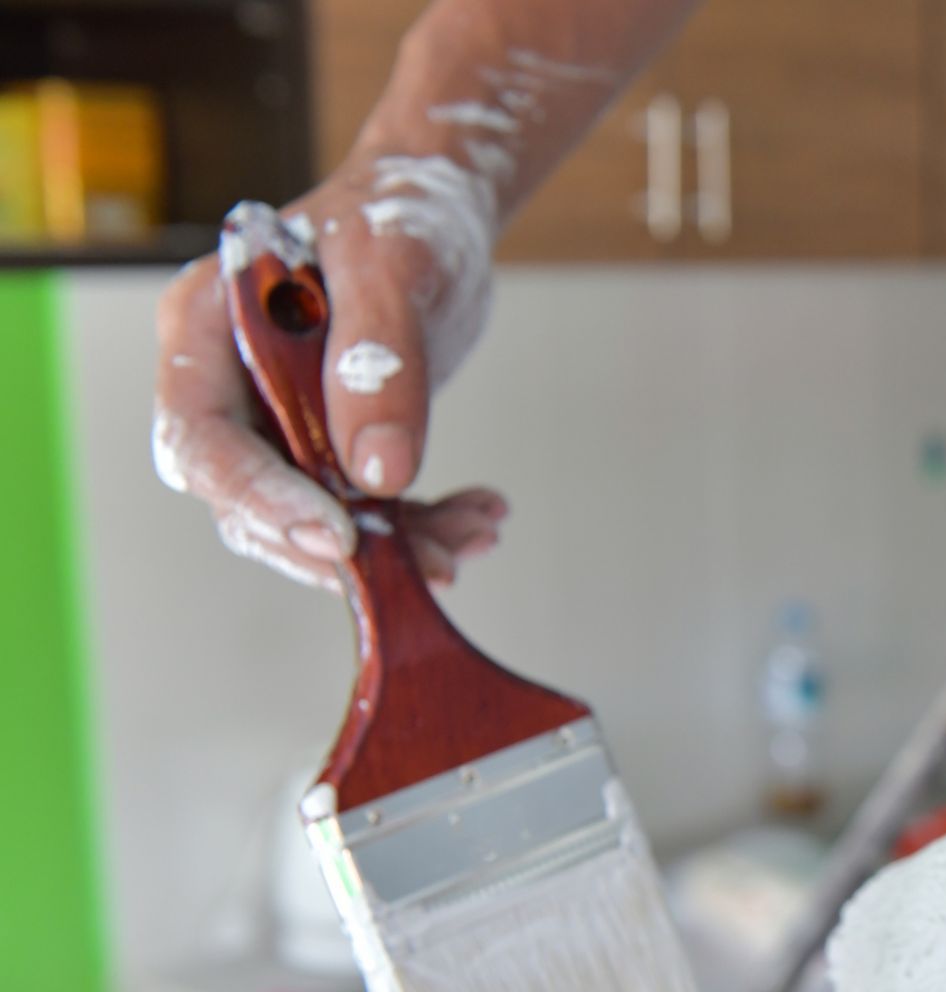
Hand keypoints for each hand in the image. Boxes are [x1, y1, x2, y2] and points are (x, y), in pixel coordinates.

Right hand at [153, 159, 504, 590]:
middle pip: (250, 502)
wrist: (436, 213)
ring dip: (397, 545)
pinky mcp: (328, 443)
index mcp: (205, 329)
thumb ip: (379, 363)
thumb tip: (377, 473)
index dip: (262, 499)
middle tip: (434, 564)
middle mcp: (227, 385)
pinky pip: (362, 506)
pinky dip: (422, 525)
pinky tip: (480, 515)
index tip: (340, 536)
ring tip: (478, 533)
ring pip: (314, 518)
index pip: (204, 440)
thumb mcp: (394, 270)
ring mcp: (275, 420)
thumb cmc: (400, 215)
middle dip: (342, 544)